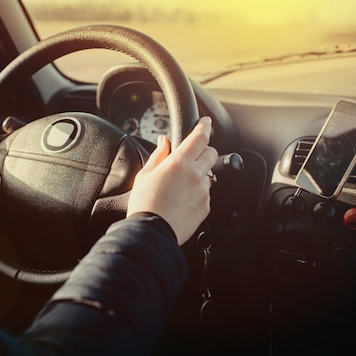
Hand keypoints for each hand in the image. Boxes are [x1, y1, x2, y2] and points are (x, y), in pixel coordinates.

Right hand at [126, 116, 217, 244]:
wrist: (152, 232)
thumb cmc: (144, 204)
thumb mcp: (145, 175)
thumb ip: (158, 155)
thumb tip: (164, 142)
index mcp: (179, 163)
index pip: (199, 137)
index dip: (204, 127)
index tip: (205, 122)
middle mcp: (196, 175)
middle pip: (211, 153)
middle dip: (203, 150)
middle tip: (191, 155)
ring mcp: (203, 191)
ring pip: (208, 175)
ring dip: (199, 174)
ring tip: (179, 186)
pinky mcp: (206, 207)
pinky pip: (205, 193)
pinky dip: (197, 193)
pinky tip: (181, 200)